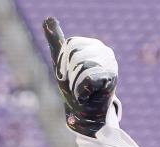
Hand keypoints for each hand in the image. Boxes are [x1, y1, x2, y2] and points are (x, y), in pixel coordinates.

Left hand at [42, 17, 136, 146]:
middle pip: (74, 55)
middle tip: (76, 85)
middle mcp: (104, 51)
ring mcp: (110, 64)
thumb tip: (47, 17)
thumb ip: (56, 40)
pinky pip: (87, 79)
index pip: (69, 45)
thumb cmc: (74, 88)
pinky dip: (82, 93)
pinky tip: (88, 96)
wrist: (85, 114)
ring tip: (82, 91)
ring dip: (75, 85)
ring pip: (80, 67)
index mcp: (92, 45)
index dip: (62, 62)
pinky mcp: (112, 78)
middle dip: (69, 74)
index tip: (67, 74)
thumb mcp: (61, 62)